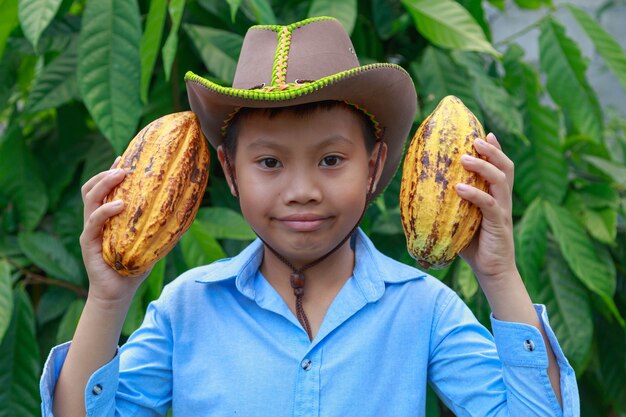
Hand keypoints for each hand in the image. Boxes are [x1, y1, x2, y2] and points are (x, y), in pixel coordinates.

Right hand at [79, 157, 150, 304]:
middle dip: (107, 173)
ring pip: (90, 198)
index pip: (104, 187)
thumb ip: (161, 224)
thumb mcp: (152, 241)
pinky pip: (94, 221)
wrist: (119, 293)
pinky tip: (120, 205)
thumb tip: (187, 209)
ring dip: (105, 184)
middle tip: (124, 165)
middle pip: (92, 187)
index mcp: (107, 216)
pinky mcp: (88, 243)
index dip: (112, 171)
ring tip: (121, 175)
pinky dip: (105, 210)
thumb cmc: (136, 266)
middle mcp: (95, 219)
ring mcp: (90, 230)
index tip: (126, 157)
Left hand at [456, 132, 517, 282]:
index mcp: (497, 196)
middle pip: (505, 167)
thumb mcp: (459, 221)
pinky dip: (475, 194)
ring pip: (499, 181)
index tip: (484, 133)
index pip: (500, 168)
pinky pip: (489, 205)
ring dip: (483, 166)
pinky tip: (460, 188)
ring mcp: (502, 211)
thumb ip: (448, 207)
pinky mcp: (498, 224)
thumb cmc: (473, 246)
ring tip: (465, 157)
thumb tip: (418, 198)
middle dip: (492, 150)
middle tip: (475, 139)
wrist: (492, 271)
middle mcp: (503, 200)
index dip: (495, 150)